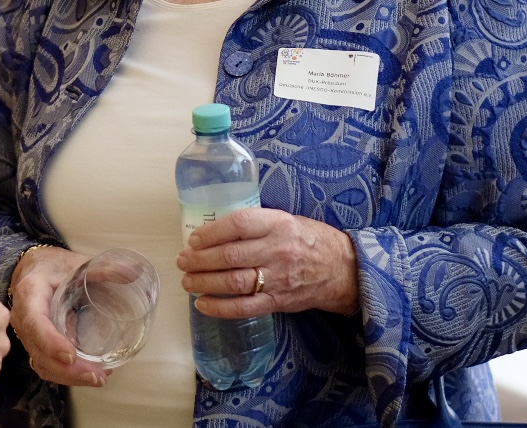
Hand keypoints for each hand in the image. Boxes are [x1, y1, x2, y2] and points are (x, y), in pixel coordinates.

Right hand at [9, 245, 109, 387]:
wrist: (33, 269)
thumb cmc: (52, 266)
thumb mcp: (75, 262)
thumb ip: (105, 268)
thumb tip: (136, 272)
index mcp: (31, 294)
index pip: (35, 323)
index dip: (51, 342)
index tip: (72, 355)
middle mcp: (23, 319)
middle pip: (40, 352)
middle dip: (68, 370)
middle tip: (97, 375)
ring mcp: (28, 335)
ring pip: (43, 364)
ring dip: (69, 377)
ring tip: (99, 378)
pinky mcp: (37, 344)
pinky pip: (47, 365)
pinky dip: (67, 374)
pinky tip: (91, 373)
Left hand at [178, 207, 357, 318]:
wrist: (343, 269)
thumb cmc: (310, 240)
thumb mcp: (287, 219)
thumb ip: (257, 223)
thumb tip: (216, 229)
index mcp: (279, 224)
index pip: (238, 224)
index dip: (212, 232)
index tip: (194, 238)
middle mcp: (278, 250)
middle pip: (231, 256)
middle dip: (201, 260)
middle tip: (183, 261)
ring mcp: (278, 278)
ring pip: (234, 282)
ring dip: (205, 282)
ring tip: (187, 281)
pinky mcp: (278, 301)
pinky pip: (244, 307)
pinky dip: (220, 307)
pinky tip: (203, 303)